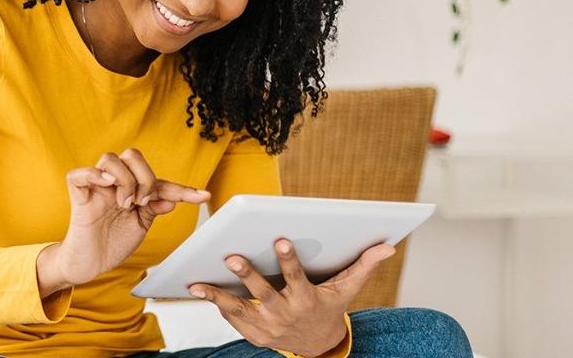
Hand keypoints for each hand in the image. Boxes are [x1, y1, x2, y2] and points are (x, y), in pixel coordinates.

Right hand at [43, 149, 209, 290]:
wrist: (90, 264)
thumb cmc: (112, 243)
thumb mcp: (141, 225)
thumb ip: (154, 208)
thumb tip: (172, 198)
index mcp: (131, 188)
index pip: (157, 179)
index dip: (182, 187)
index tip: (204, 196)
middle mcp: (114, 183)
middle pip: (132, 155)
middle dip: (145, 178)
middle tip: (142, 202)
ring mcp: (96, 188)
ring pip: (110, 159)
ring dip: (125, 180)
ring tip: (124, 204)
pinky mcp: (78, 196)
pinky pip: (79, 174)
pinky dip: (94, 174)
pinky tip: (108, 186)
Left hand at [188, 240, 395, 356]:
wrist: (319, 345)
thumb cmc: (329, 308)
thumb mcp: (346, 290)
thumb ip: (363, 266)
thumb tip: (387, 246)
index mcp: (307, 300)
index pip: (297, 278)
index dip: (289, 260)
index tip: (281, 240)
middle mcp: (285, 314)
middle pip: (263, 294)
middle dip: (248, 276)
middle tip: (232, 256)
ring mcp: (268, 327)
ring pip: (240, 309)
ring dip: (218, 296)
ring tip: (198, 283)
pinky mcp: (254, 335)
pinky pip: (232, 319)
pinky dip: (216, 306)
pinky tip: (199, 290)